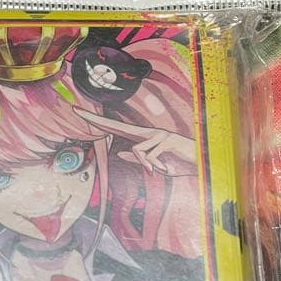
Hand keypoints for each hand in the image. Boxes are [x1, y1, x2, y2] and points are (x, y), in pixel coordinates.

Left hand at [75, 107, 196, 174]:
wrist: (204, 165)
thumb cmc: (180, 164)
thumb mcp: (156, 166)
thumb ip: (138, 160)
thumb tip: (120, 153)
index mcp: (143, 138)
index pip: (115, 128)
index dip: (97, 122)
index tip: (79, 113)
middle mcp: (148, 132)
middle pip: (116, 126)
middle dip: (96, 120)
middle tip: (76, 111)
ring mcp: (157, 134)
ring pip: (138, 152)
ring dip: (150, 167)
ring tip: (163, 169)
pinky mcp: (167, 140)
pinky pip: (151, 158)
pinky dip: (159, 168)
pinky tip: (169, 167)